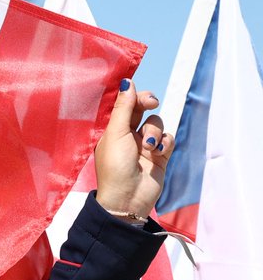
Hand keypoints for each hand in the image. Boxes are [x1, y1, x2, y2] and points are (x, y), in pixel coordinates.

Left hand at [94, 79, 173, 218]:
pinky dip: (165, 143)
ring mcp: (144, 145)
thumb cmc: (115, 167)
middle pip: (143, 109)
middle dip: (148, 104)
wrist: (128, 198)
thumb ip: (123, 108)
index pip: (125, 105)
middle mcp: (127, 135)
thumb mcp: (115, 134)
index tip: (142, 95)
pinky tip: (158, 153)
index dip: (135, 96)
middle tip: (152, 103)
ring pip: (157, 123)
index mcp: (112, 130)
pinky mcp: (159, 155)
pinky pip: (168, 138)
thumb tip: (128, 81)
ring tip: (148, 147)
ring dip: (155, 131)